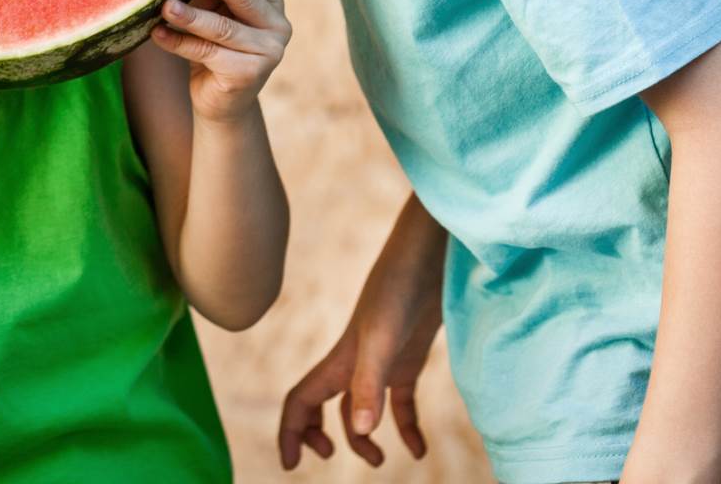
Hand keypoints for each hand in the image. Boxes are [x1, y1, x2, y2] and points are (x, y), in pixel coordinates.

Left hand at [151, 0, 289, 123]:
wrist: (221, 102)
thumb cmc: (215, 49)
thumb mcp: (214, 14)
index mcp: (272, 4)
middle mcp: (278, 26)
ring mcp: (269, 52)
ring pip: (222, 28)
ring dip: (191, 16)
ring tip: (165, 5)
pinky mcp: (250, 74)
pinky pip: (208, 53)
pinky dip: (179, 43)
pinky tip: (157, 34)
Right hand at [279, 196, 447, 469]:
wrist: (429, 257)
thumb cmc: (401, 289)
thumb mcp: (384, 339)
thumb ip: (371, 384)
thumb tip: (362, 432)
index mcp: (339, 361)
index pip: (301, 401)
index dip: (291, 432)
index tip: (290, 466)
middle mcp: (355, 363)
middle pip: (321, 405)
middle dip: (316, 434)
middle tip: (327, 457)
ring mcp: (382, 361)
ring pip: (360, 407)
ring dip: (363, 437)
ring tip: (382, 460)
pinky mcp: (408, 359)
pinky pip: (402, 403)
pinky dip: (407, 428)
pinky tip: (420, 449)